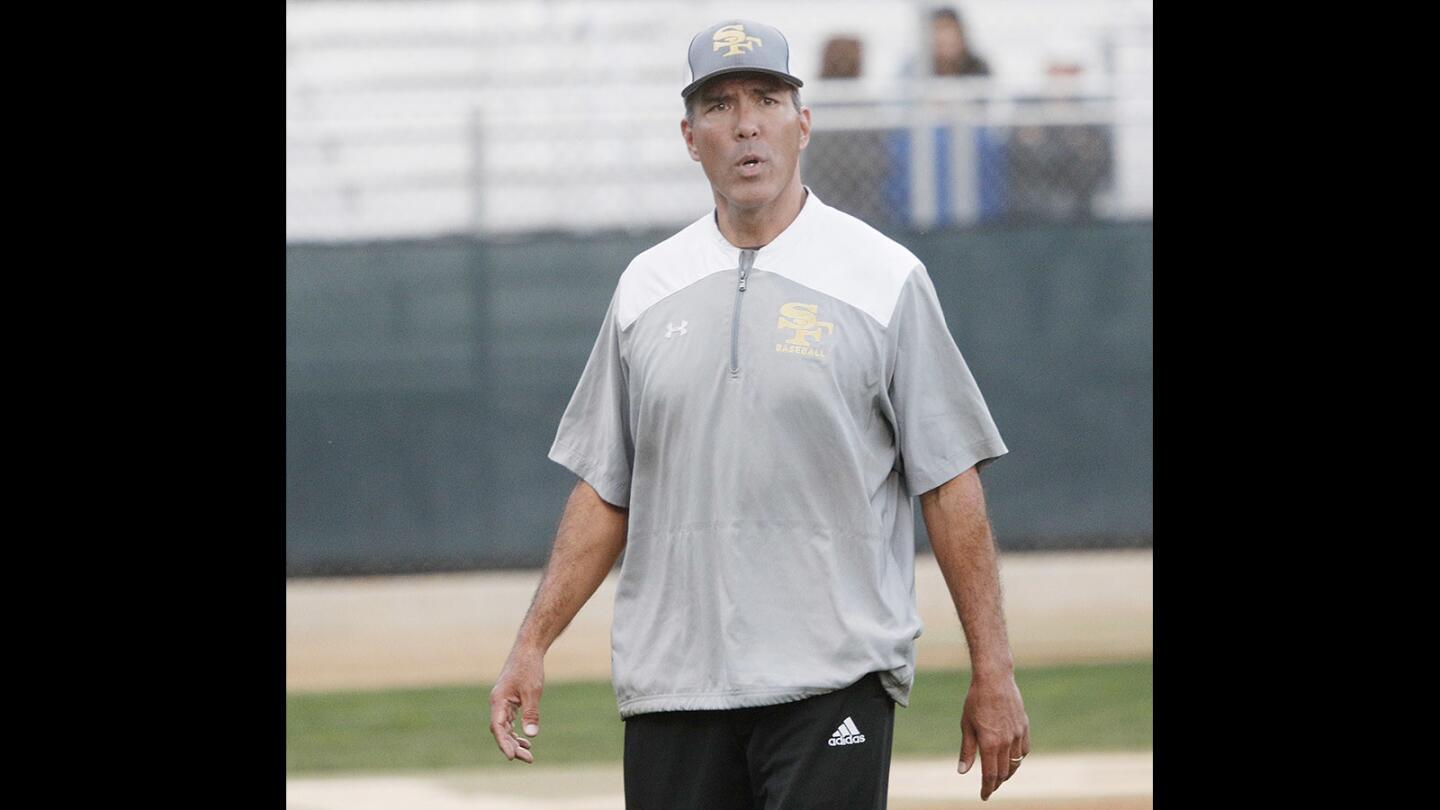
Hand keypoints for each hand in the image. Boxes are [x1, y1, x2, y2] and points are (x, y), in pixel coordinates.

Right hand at [489, 647, 545, 763]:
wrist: (528, 650)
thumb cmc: (529, 668)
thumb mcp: (533, 691)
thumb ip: (531, 713)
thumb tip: (532, 735)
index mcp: (498, 701)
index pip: (498, 728)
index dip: (504, 744)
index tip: (511, 757)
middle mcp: (497, 703)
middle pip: (501, 731)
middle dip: (512, 746)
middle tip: (528, 759)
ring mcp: (502, 702)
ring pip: (505, 728)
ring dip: (514, 741)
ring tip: (528, 753)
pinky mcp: (509, 701)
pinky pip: (509, 721)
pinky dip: (516, 731)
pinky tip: (526, 740)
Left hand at [957, 671, 1029, 800]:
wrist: (995, 679)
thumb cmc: (976, 701)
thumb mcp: (966, 725)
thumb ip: (967, 750)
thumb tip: (963, 771)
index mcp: (990, 743)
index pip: (990, 775)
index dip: (987, 788)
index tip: (984, 796)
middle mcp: (1006, 742)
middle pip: (1003, 772)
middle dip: (996, 783)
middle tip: (990, 788)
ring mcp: (1018, 734)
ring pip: (1016, 763)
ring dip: (1008, 773)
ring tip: (1000, 777)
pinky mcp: (1024, 726)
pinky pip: (1024, 750)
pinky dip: (1018, 758)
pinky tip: (1012, 759)